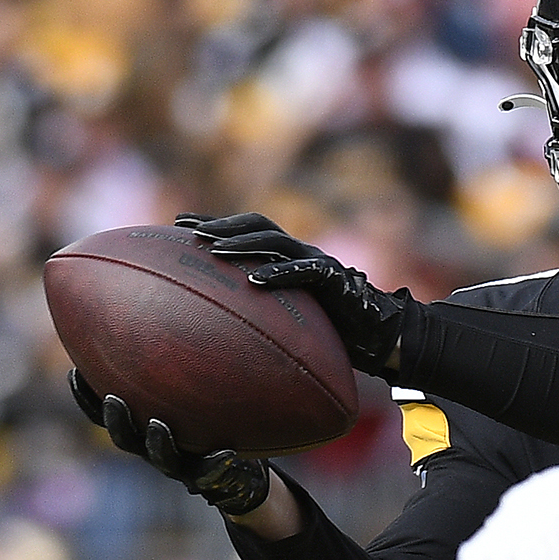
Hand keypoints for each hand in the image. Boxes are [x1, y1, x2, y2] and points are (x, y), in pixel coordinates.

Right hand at [69, 370, 271, 515]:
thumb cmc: (215, 412)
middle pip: (124, 437)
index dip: (86, 395)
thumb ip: (182, 351)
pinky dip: (217, 462)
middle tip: (113, 399)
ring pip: (162, 458)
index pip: (104, 410)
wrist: (243, 466)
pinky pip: (213, 471)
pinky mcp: (212, 477)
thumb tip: (174, 291)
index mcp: (144, 422)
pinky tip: (227, 453)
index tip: (74, 371)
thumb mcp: (197, 380)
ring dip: (158, 442)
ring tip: (160, 425)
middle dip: (115, 419)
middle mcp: (155, 444)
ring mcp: (183, 464)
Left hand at [177, 213, 418, 378]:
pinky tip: (254, 280)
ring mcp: (318, 262)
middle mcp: (301, 252)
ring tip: (214, 251)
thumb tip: (216, 331)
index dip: (215, 223)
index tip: (179, 224)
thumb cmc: (333, 331)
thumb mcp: (289, 318)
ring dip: (243, 244)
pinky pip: (305, 271)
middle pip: (258, 224)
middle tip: (191, 232)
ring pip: (276, 241)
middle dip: (223, 225)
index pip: (247, 230)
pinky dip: (279, 273)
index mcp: (288, 256)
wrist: (378, 336)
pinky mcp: (334, 279)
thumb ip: (261, 314)